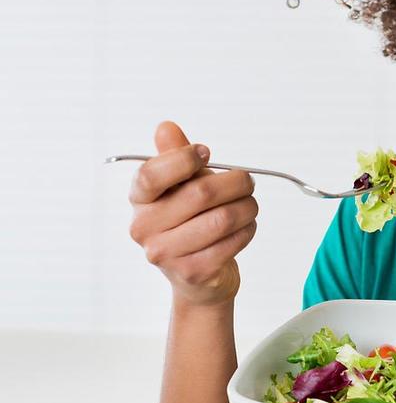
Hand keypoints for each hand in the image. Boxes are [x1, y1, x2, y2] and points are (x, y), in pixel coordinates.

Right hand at [127, 120, 258, 305]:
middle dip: (235, 182)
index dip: (183, 159)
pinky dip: (247, 229)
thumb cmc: (189, 220)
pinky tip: (245, 226)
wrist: (197, 275)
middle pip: (200, 194)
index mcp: (139, 200)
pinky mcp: (192, 272)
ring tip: (249, 204)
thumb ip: (175, 156)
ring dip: (247, 207)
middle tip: (248, 181)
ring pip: (223, 218)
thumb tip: (166, 127)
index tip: (206, 152)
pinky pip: (233, 241)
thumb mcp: (180, 186)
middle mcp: (144, 228)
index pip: (151, 175)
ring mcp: (166, 254)